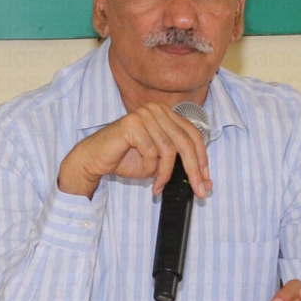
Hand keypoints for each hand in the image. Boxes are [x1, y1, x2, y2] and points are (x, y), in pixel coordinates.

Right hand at [56, 103, 210, 200]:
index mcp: (166, 114)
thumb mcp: (158, 163)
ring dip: (165, 173)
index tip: (206, 178)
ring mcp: (144, 115)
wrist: (95, 159)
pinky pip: (151, 151)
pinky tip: (142, 174)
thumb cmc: (125, 159)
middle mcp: (156, 110)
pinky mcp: (132, 124)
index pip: (193, 134)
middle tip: (199, 190)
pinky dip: (149, 168)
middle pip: (185, 141)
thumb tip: (205, 182)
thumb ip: (179, 166)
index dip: (202, 157)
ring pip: (169, 149)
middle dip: (193, 169)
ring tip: (158, 186)